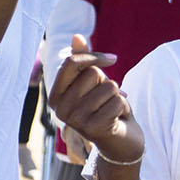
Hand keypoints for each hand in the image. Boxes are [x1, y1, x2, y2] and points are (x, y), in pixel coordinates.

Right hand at [51, 35, 142, 163]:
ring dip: (117, 96)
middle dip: (107, 82)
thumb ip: (84, 61)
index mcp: (55, 96)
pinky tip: (117, 119)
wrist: (120, 143)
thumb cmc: (104, 107)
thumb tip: (76, 36)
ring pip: (109, 86)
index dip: (94, 56)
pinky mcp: (94, 129)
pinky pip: (118, 101)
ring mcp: (76, 121)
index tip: (112, 59)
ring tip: (111, 109)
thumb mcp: (94, 82)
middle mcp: (61, 109)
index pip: (72, 62)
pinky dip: (123, 107)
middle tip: (106, 100)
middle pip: (93, 73)